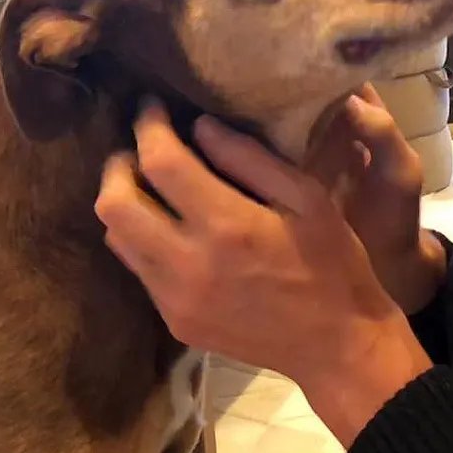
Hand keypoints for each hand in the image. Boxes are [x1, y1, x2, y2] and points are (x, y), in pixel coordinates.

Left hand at [94, 99, 431, 447]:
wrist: (337, 346)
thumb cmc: (334, 263)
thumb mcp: (309, 200)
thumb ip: (252, 159)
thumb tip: (201, 126)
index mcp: (227, 225)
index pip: (160, 162)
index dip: (148, 126)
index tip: (152, 106)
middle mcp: (188, 264)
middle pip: (115, 203)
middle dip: (118, 164)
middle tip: (140, 147)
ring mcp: (175, 299)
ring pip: (116, 239)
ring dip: (124, 203)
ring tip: (150, 185)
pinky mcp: (175, 323)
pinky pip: (139, 270)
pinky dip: (144, 239)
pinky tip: (172, 230)